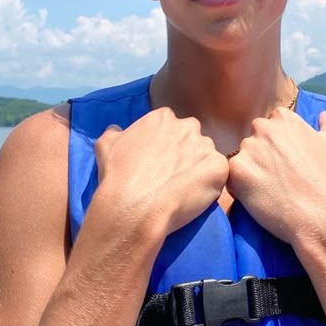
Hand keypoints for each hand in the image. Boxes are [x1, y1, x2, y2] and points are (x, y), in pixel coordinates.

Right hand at [93, 108, 228, 236]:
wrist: (134, 208)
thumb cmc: (118, 178)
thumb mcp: (106, 146)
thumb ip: (114, 132)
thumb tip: (116, 129)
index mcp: (163, 117)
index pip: (171, 126)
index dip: (166, 145)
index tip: (159, 162)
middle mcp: (187, 126)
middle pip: (192, 138)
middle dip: (185, 153)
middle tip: (172, 176)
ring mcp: (205, 146)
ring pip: (206, 156)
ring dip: (199, 169)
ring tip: (183, 189)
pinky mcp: (219, 167)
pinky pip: (220, 174)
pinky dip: (211, 184)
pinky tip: (194, 196)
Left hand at [226, 108, 325, 245]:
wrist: (319, 215)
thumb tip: (324, 115)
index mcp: (283, 118)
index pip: (272, 125)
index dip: (279, 144)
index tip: (289, 160)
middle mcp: (262, 128)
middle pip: (255, 140)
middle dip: (262, 155)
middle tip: (278, 176)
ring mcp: (247, 150)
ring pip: (243, 158)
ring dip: (251, 171)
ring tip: (269, 189)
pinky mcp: (236, 172)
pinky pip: (232, 178)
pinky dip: (241, 188)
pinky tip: (259, 198)